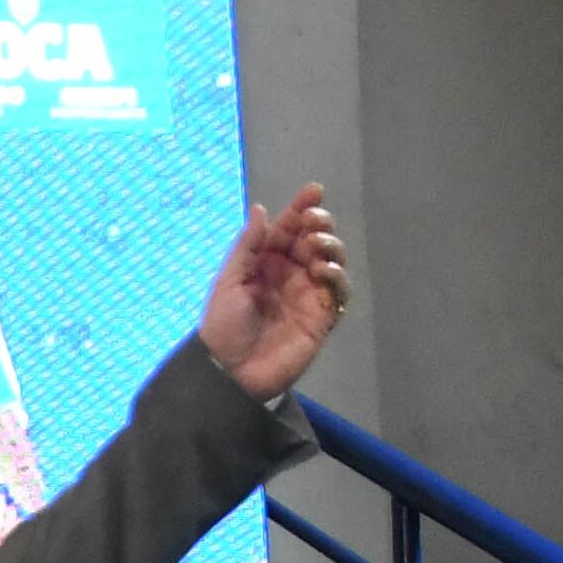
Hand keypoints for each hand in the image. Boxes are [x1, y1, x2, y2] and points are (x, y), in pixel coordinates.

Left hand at [202, 183, 348, 402]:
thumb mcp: (229, 282)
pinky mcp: (321, 316)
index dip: (301, 208)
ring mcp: (308, 294)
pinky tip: (322, 270)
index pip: (289, 229)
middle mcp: (290, 274)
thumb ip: (247, 247)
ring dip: (330, 246)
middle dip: (319, 224)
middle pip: (314, 239)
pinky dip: (336, 275)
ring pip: (332, 260)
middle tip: (313, 221)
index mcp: (266, 263)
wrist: (230, 372)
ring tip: (316, 245)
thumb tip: (261, 209)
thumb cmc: (223, 327)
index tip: (313, 190)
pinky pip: (339, 290)